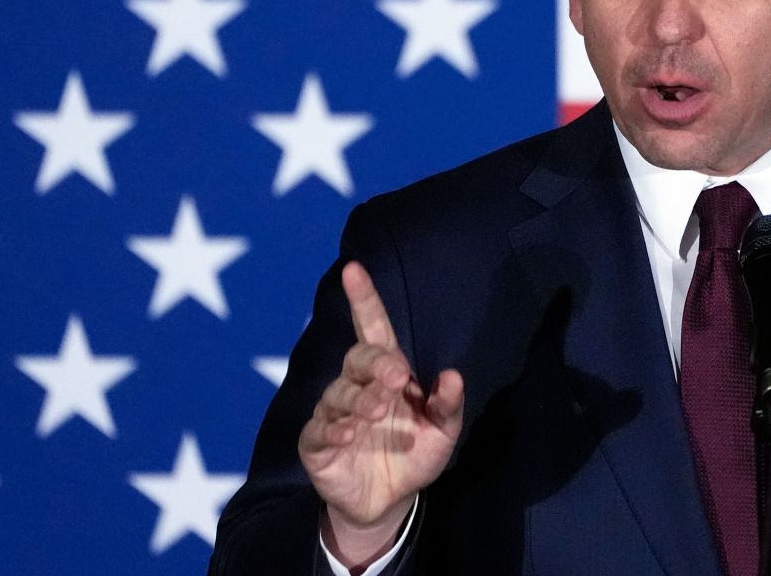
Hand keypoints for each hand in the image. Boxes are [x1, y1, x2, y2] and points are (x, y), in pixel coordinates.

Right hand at [299, 261, 463, 561]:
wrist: (389, 501)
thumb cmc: (414, 454)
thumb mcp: (442, 432)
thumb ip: (447, 405)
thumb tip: (453, 375)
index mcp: (387, 375)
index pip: (373, 329)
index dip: (364, 300)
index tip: (355, 269)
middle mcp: (357, 386)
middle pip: (357, 359)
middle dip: (375, 363)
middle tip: (396, 379)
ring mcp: (333, 413)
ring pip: (338, 393)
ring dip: (359, 400)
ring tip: (377, 413)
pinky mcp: (316, 444)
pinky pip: (319, 430)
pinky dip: (333, 429)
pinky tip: (348, 434)